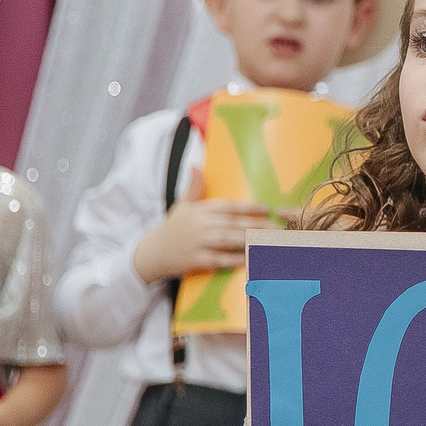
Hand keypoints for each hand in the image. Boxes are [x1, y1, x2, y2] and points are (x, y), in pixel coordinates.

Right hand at [132, 173, 273, 282]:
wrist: (152, 252)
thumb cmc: (173, 228)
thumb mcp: (182, 205)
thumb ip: (194, 187)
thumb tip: (196, 165)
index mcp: (199, 211)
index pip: (226, 207)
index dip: (247, 207)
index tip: (265, 208)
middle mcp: (198, 225)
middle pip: (230, 223)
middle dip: (254, 224)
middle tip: (274, 227)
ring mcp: (196, 242)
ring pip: (226, 240)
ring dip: (247, 240)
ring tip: (266, 242)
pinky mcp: (194, 260)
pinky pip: (216, 259)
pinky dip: (232, 259)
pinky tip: (247, 259)